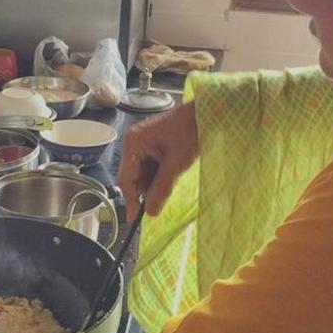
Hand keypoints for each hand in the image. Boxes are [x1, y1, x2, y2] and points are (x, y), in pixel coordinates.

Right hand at [118, 102, 198, 217]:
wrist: (206, 113)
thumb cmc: (191, 130)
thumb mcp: (176, 163)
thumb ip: (161, 188)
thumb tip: (151, 211)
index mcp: (134, 143)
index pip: (126, 179)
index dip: (130, 201)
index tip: (134, 219)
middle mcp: (134, 142)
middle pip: (133, 177)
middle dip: (146, 190)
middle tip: (158, 204)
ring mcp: (142, 143)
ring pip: (143, 174)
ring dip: (154, 183)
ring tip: (170, 181)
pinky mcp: (152, 145)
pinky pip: (150, 167)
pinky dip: (159, 176)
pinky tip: (171, 174)